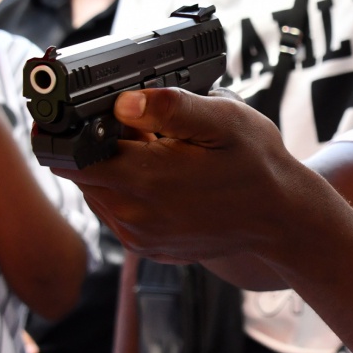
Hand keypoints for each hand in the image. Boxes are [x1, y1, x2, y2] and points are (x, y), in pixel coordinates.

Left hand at [57, 86, 303, 262]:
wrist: (282, 219)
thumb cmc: (257, 165)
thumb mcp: (224, 119)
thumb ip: (171, 107)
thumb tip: (122, 102)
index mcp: (145, 178)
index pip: (71, 156)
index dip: (70, 131)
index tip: (86, 116)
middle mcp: (134, 214)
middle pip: (82, 174)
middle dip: (100, 148)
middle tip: (147, 133)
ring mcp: (139, 238)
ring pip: (99, 194)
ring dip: (116, 172)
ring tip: (162, 157)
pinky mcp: (148, 249)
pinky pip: (119, 215)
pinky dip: (130, 194)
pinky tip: (166, 182)